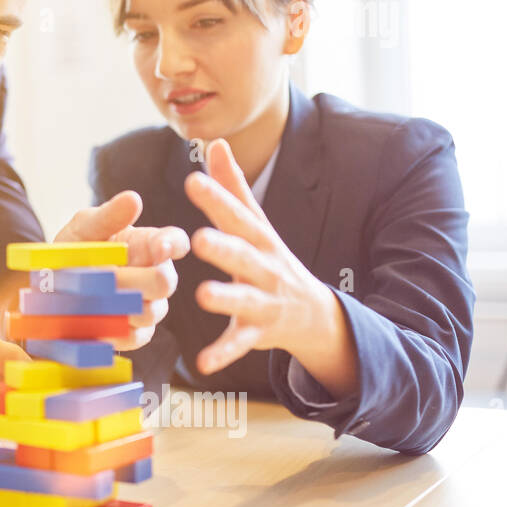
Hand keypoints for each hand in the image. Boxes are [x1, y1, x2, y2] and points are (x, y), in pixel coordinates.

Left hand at [53, 190, 189, 350]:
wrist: (48, 289)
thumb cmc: (74, 251)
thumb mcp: (83, 228)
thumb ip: (108, 216)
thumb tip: (133, 198)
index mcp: (148, 244)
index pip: (175, 242)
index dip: (172, 245)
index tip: (158, 247)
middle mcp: (155, 275)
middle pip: (166, 281)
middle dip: (135, 280)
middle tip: (106, 276)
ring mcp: (149, 306)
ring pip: (152, 311)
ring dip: (121, 305)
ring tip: (94, 298)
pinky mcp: (137, 333)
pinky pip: (137, 336)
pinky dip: (115, 331)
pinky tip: (96, 323)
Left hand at [185, 138, 351, 386]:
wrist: (314, 314)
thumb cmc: (271, 259)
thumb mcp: (256, 223)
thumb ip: (233, 186)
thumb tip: (215, 143)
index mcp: (259, 239)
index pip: (238, 215)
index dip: (218, 198)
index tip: (192, 178)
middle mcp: (265, 268)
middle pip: (245, 256)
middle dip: (224, 247)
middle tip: (198, 238)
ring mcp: (265, 301)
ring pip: (245, 300)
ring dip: (226, 298)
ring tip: (202, 296)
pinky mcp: (259, 333)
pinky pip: (239, 344)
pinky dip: (222, 354)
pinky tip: (202, 363)